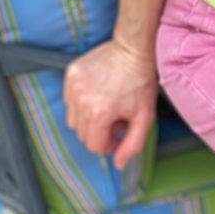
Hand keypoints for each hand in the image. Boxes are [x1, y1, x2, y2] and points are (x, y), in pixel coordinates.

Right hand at [63, 38, 158, 170]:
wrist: (133, 48)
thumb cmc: (141, 82)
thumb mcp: (145, 116)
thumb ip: (133, 144)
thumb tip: (119, 165)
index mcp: (99, 114)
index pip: (95, 146)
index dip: (110, 143)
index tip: (120, 131)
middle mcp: (81, 101)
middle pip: (83, 134)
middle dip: (99, 131)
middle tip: (115, 116)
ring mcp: (73, 87)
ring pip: (73, 119)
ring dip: (88, 118)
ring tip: (106, 103)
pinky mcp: (70, 74)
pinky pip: (70, 100)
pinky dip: (81, 101)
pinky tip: (98, 90)